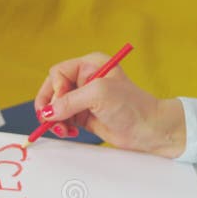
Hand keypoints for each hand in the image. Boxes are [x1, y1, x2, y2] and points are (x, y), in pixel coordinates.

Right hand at [34, 53, 186, 157]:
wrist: (148, 129)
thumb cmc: (132, 106)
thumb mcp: (99, 95)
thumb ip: (70, 101)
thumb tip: (47, 112)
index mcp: (89, 65)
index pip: (58, 73)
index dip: (55, 89)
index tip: (61, 104)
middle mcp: (85, 80)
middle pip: (53, 90)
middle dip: (50, 107)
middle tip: (51, 121)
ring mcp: (84, 99)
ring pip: (56, 107)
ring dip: (55, 120)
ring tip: (63, 130)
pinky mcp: (84, 116)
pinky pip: (63, 120)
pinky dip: (61, 127)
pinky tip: (70, 132)